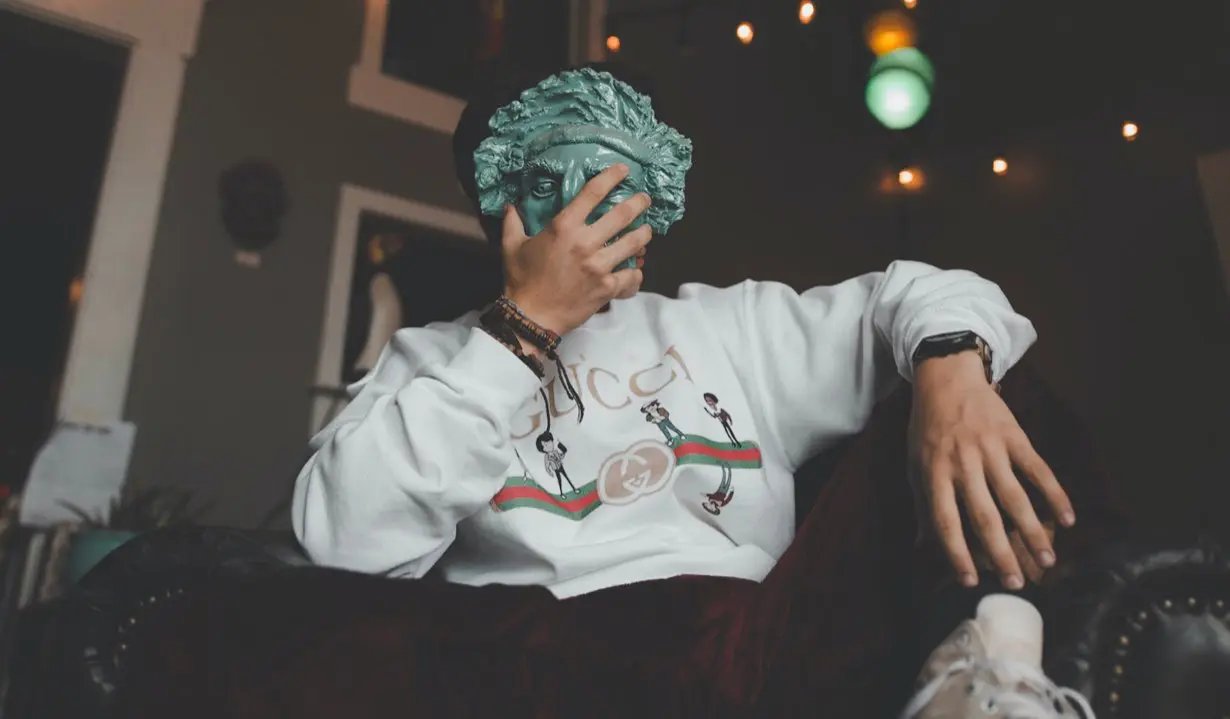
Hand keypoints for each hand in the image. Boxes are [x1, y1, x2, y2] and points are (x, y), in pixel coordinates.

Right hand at [502, 163, 652, 335]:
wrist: (531, 317)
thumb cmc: (521, 280)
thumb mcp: (512, 247)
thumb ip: (513, 223)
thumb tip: (510, 205)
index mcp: (563, 227)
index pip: (593, 193)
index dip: (611, 177)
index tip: (623, 170)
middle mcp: (585, 242)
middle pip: (622, 214)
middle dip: (638, 203)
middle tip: (645, 199)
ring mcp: (600, 266)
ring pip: (634, 243)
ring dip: (644, 234)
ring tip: (647, 231)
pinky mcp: (608, 288)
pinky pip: (632, 276)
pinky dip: (636, 273)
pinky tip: (636, 270)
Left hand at [910, 351, 1075, 589]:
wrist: (947, 380)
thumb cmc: (928, 430)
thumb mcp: (915, 465)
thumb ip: (923, 505)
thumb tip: (922, 547)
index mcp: (934, 474)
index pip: (945, 522)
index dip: (957, 553)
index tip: (970, 582)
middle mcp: (963, 464)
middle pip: (984, 516)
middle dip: (1002, 553)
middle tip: (1017, 584)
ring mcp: (991, 450)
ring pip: (1015, 497)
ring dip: (1033, 531)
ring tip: (1047, 560)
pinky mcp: (1014, 436)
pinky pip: (1038, 469)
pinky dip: (1055, 493)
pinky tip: (1069, 518)